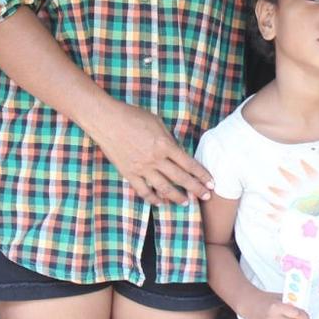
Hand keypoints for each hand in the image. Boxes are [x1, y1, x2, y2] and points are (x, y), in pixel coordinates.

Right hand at [92, 100, 213, 205]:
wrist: (107, 121)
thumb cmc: (133, 116)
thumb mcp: (157, 123)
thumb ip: (169, 139)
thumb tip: (178, 152)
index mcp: (165, 145)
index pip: (188, 163)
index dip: (201, 174)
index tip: (211, 182)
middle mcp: (155, 159)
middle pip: (180, 178)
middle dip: (196, 188)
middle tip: (206, 196)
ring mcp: (142, 168)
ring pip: (163, 188)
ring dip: (176, 197)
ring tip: (186, 202)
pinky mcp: (129, 173)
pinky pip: (143, 191)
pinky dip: (152, 198)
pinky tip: (160, 202)